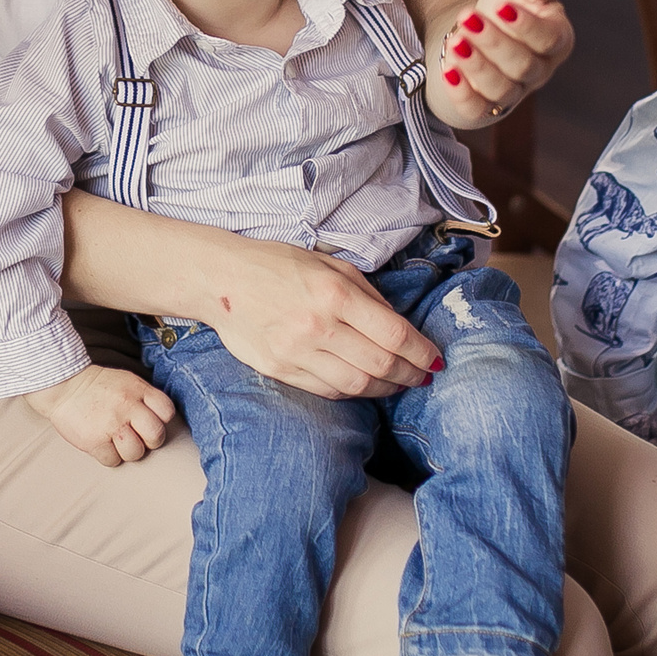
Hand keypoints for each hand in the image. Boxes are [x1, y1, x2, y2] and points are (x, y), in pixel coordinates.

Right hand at [25, 365, 177, 466]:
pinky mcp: (94, 441)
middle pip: (156, 435)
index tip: (150, 421)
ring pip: (136, 453)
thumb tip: (163, 420)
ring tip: (118, 441)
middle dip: (150, 441)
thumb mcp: (127, 381)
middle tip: (139, 437)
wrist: (64, 386)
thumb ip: (146, 398)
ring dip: (128, 451)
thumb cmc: (99, 387)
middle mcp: (127, 406)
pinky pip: (113, 461)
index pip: (167, 411)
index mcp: (138, 389)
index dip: (162, 420)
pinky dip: (109, 456)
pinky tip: (103, 444)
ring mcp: (111, 425)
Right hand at [198, 235, 440, 398]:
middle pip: (380, 365)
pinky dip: (353, 392)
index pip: (394, 335)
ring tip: (397, 383)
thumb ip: (366, 294)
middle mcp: (318, 326)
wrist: (220, 279)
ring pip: (356, 385)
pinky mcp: (280, 370)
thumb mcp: (329, 263)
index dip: (422, 352)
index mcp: (334, 293)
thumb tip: (401, 327)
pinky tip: (363, 384)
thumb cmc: (278, 265)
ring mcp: (296, 352)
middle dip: (410, 374)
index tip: (435, 359)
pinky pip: (327, 391)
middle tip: (423, 375)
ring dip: (385, 388)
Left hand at [426, 0, 572, 130]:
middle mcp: (537, 71)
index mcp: (556, 40)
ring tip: (455, 41)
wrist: (471, 25)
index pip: (549, 39)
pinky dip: (461, 92)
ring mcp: (511, 93)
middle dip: (494, 42)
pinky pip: (475, 109)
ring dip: (476, 66)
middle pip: (522, 65)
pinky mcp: (480, 108)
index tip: (500, 5)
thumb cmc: (503, 3)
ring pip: (500, 89)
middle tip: (467, 18)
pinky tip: (447, 72)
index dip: (526, 26)